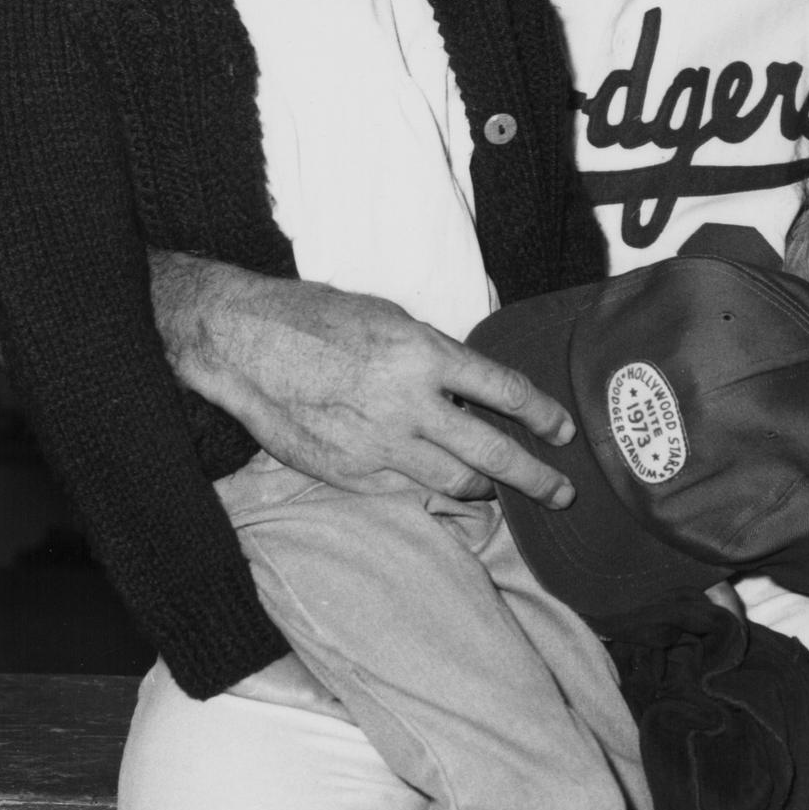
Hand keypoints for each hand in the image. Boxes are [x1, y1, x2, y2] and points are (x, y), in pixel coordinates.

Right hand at [157, 260, 578, 507]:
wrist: (245, 343)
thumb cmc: (319, 319)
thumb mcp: (391, 318)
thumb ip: (437, 354)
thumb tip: (480, 385)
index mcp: (423, 354)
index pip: (505, 392)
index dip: (543, 416)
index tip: (563, 430)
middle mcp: (407, 404)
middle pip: (492, 454)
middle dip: (536, 478)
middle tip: (562, 492)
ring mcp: (378, 445)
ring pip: (453, 484)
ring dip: (486, 491)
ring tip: (503, 492)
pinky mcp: (350, 474)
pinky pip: (406, 491)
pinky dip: (428, 489)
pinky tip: (437, 485)